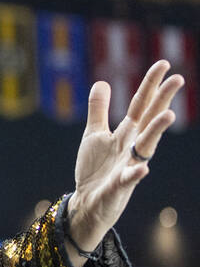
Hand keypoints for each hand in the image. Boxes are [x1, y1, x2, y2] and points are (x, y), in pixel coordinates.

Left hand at [68, 60, 183, 265]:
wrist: (87, 202)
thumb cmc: (95, 169)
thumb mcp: (94, 135)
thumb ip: (99, 110)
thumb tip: (101, 81)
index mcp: (127, 134)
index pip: (141, 106)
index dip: (150, 85)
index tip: (164, 63)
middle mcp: (132, 148)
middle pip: (148, 120)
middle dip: (162, 101)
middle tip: (178, 79)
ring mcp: (128, 166)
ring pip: (145, 148)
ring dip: (155, 131)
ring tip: (168, 115)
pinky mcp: (119, 187)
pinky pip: (129, 180)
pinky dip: (135, 174)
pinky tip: (142, 169)